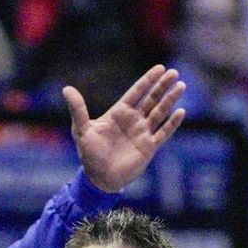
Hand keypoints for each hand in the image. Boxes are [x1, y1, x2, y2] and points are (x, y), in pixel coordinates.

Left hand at [67, 65, 187, 193]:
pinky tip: (180, 112)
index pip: (136, 92)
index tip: (160, 69)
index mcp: (119, 113)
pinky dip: (172, 123)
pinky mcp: (149, 147)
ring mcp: (142, 133)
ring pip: (160, 113)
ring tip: (181, 86)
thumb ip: (78, 109)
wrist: (99, 178)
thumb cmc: (90, 154)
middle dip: (162, 86)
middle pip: (152, 99)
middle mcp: (133, 120)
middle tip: (174, 73)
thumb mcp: (82, 129)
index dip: (148, 81)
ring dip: (170, 100)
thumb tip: (66, 89)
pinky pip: (163, 133)